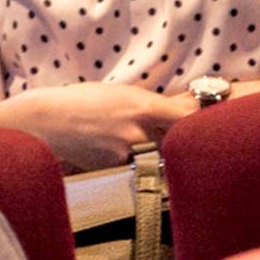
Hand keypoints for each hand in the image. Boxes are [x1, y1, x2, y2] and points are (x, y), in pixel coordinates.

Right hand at [0, 83, 197, 171]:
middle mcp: (137, 131)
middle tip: (190, 138)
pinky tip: (115, 145)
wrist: (45, 120)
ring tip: (140, 139)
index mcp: (140, 106)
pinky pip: (135, 164)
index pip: (186, 117)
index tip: (214, 122)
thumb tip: (182, 111)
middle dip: (181, 139)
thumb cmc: (81, 100)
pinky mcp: (113, 168)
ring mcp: (125, 153)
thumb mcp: (118, 92)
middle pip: (176, 141)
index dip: (202, 121)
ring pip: (156, 155)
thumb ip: (149, 104)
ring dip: (157, 150)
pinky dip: (134, 158)